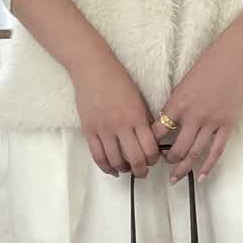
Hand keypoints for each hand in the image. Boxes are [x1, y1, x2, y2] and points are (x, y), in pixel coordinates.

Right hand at [71, 51, 162, 176]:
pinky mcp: (89, 131)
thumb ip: (145, 120)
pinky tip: (113, 169)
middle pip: (135, 159)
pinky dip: (106, 167)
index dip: (154, 159)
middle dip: (142, 170)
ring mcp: (103, 130)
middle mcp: (121, 126)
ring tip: (128, 170)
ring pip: (116, 161)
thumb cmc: (118, 80)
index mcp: (137, 117)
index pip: (150, 148)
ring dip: (124, 170)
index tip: (154, 160)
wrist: (93, 70)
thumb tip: (151, 140)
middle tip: (143, 172)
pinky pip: (98, 156)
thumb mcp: (138, 99)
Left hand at [153, 30, 242, 182]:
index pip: (159, 130)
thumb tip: (168, 121)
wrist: (234, 58)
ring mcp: (212, 122)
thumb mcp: (183, 83)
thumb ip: (176, 103)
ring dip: (183, 167)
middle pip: (176, 147)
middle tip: (164, 164)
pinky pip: (216, 151)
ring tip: (176, 176)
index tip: (150, 148)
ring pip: (194, 153)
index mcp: (178, 103)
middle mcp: (193, 116)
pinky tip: (201, 176)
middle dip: (168, 160)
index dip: (152, 143)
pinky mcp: (227, 125)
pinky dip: (208, 166)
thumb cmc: (208, 66)